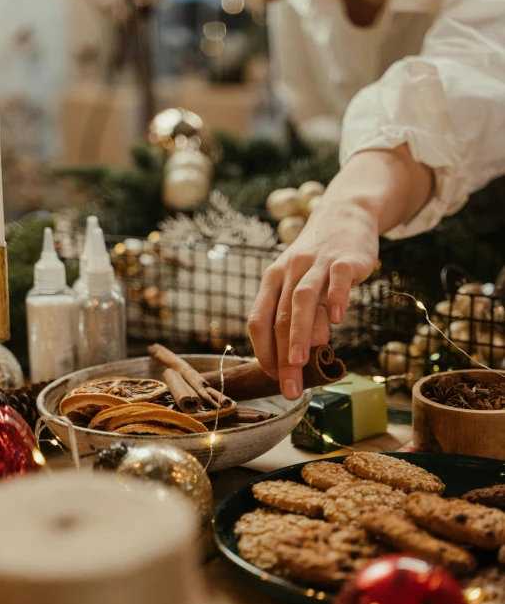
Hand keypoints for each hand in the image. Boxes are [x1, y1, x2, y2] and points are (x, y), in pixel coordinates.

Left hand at [248, 146, 433, 399]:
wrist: (345, 216)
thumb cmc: (320, 261)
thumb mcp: (305, 287)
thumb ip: (305, 319)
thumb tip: (308, 352)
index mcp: (272, 281)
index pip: (258, 321)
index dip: (263, 352)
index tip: (273, 378)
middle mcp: (289, 272)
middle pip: (280, 318)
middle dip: (283, 357)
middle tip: (289, 388)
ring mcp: (316, 263)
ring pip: (303, 300)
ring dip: (299, 333)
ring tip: (300, 362)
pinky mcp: (344, 259)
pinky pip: (338, 279)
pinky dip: (336, 298)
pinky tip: (338, 320)